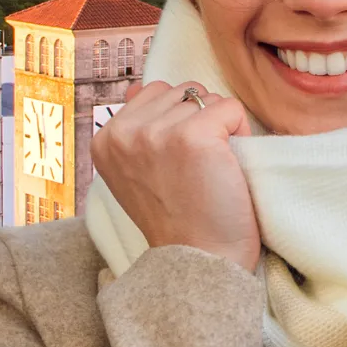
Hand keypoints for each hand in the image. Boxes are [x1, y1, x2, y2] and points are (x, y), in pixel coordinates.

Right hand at [91, 80, 261, 271]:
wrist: (200, 259)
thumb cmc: (177, 218)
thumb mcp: (137, 172)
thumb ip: (136, 127)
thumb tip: (138, 87)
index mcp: (106, 139)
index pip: (154, 93)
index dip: (178, 122)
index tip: (178, 164)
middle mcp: (125, 132)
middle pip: (182, 92)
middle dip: (199, 120)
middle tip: (198, 168)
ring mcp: (156, 132)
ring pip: (206, 98)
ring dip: (220, 128)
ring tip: (212, 168)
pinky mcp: (193, 135)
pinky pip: (231, 109)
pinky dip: (241, 134)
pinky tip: (228, 167)